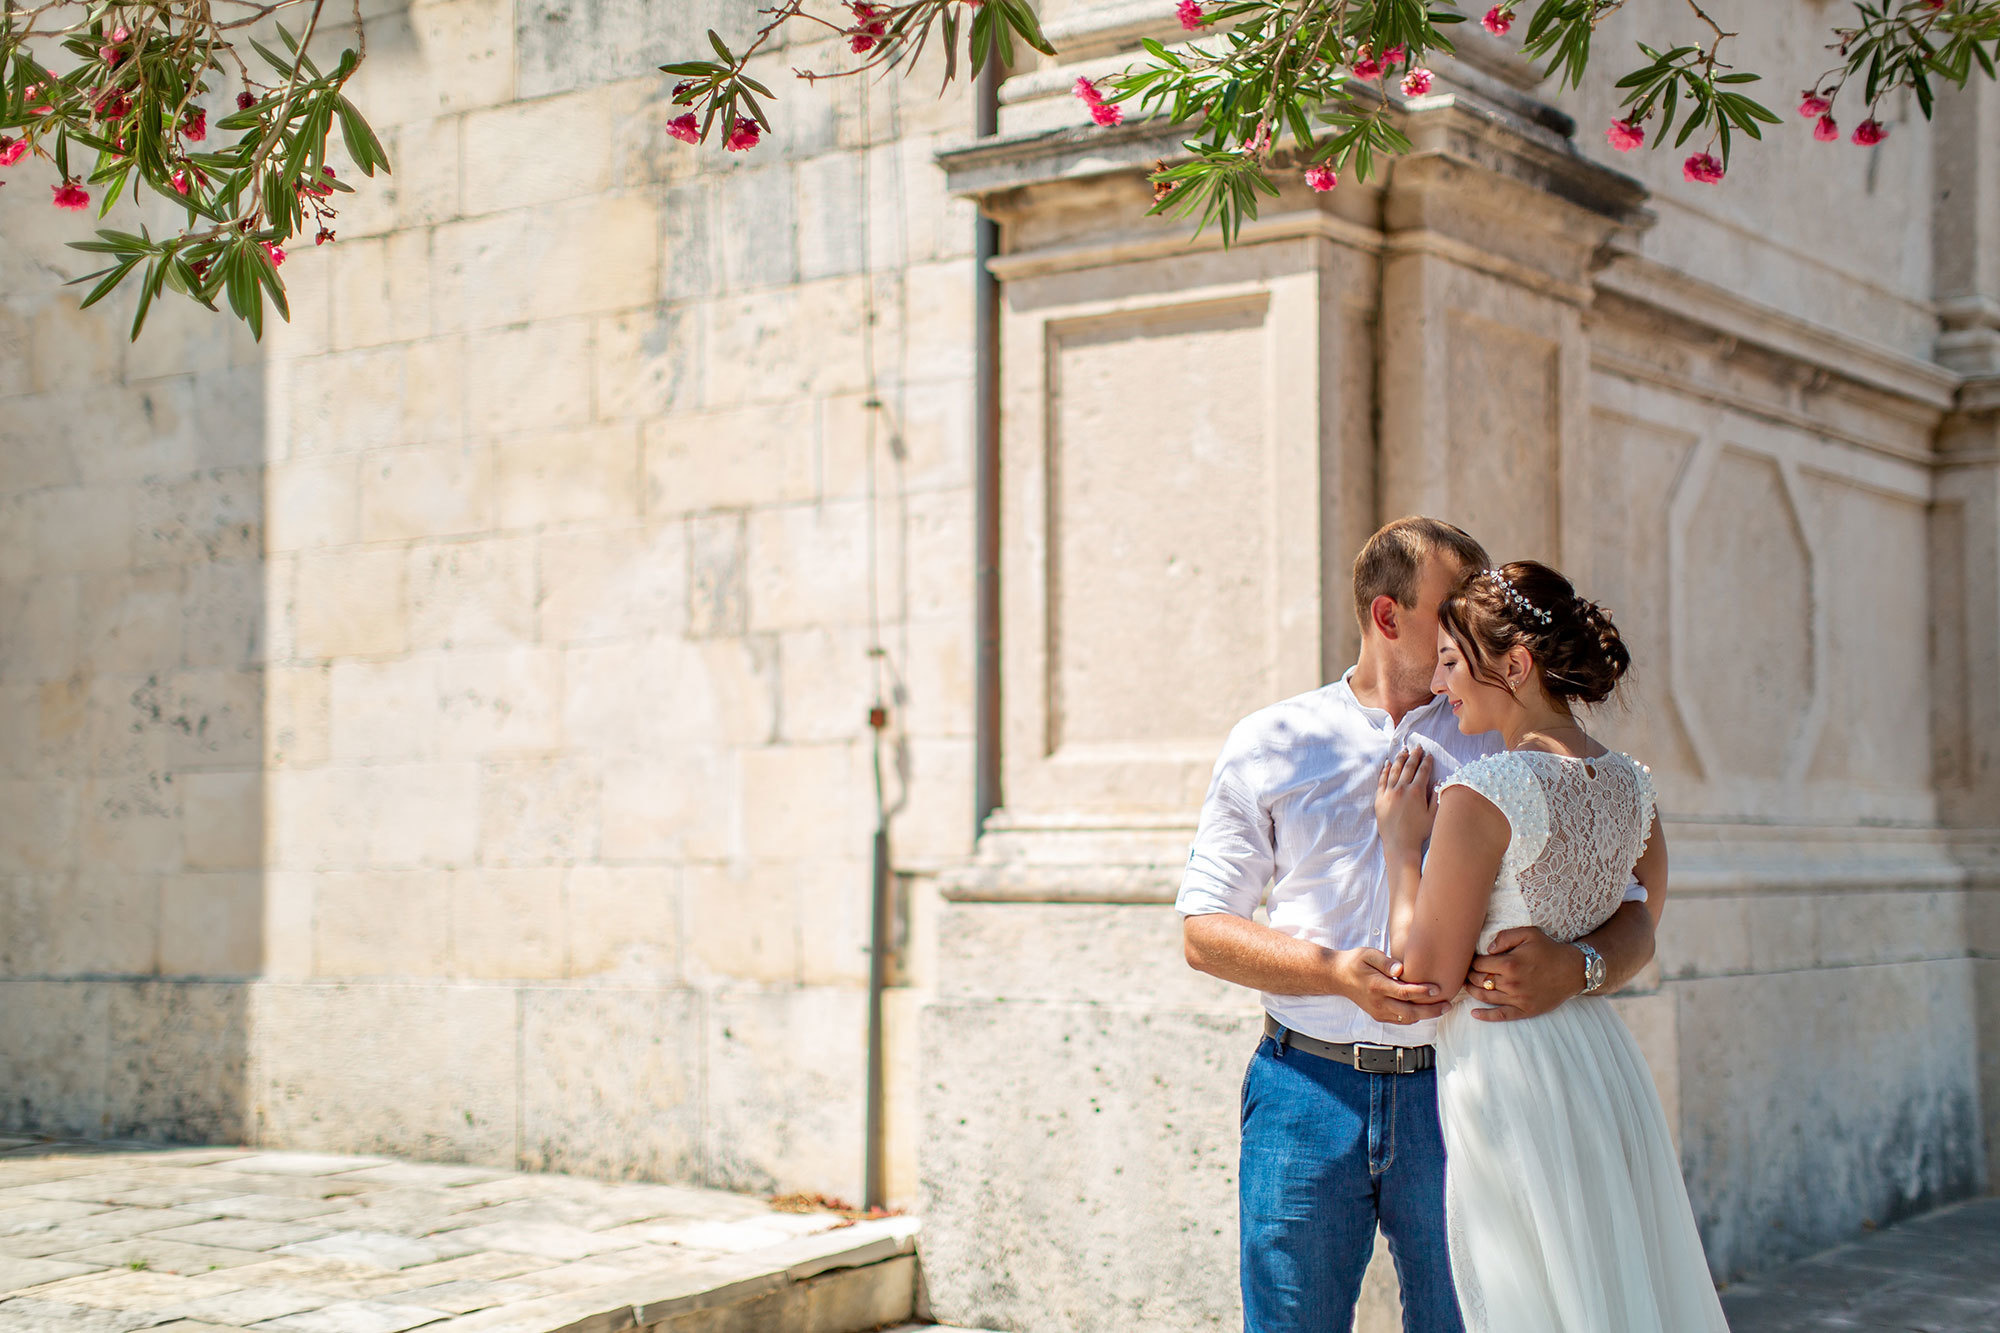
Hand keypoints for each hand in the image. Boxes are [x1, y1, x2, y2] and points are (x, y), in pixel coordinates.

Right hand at [1334, 947, 1450, 1025]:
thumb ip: (1385, 962)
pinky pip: (1401, 1020)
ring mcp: (1378, 1012)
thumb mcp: (1368, 954)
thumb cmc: (1355, 962)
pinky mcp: (1379, 1016)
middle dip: (1431, 1011)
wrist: (1338, 977)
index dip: (1422, 992)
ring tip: (1441, 1008)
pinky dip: (1415, 1017)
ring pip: (1407, 1019)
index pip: (1404, 993)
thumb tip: (1401, 969)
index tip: (1437, 988)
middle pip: (1410, 1012)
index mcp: (1376, 986)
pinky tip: (1425, 1009)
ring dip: (1425, 1016)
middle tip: (1447, 1005)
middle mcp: (1378, 1003)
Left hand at [1373, 746, 1436, 861]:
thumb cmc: (1419, 832)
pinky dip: (1385, 770)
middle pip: (1408, 767)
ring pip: (1394, 771)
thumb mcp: (1433, 815)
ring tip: (1403, 750)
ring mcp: (1389, 793)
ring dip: (1399, 759)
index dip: (1427, 762)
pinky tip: (1387, 764)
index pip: (1423, 771)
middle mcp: (1401, 789)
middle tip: (1417, 747)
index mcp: (1416, 792)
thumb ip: (1437, 798)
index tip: (1429, 755)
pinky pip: (1382, 780)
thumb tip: (1438, 783)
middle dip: (1414, 755)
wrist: (1399, 844)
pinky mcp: (1379, 799)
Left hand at [1466, 927, 1586, 1021]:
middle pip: (1479, 980)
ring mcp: (1518, 999)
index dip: (1471, 961)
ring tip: (1467, 986)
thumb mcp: (1529, 934)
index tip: (1469, 959)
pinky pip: (1502, 1015)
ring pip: (1486, 997)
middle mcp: (1512, 983)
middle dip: (1469, 975)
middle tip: (1466, 972)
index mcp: (1510, 964)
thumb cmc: (1549, 950)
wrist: (1573, 970)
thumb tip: (1488, 949)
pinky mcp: (1525, 1010)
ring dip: (1472, 992)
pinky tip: (1474, 1014)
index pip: (1479, 964)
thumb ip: (1505, 937)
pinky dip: (1486, 1016)